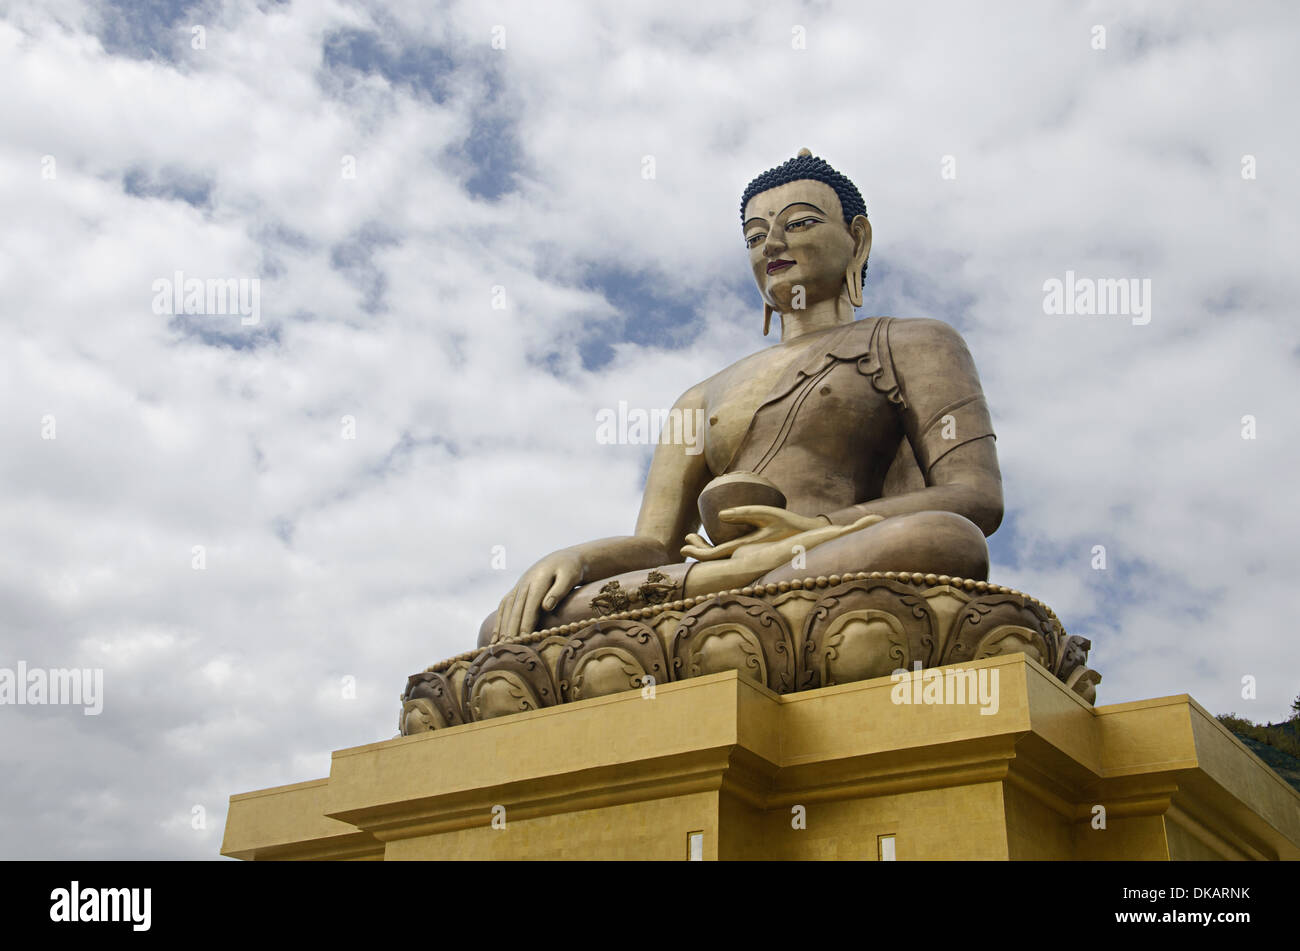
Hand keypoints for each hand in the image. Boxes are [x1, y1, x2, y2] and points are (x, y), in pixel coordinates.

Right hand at [493, 550, 582, 641]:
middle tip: (508, 649)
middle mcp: (525, 584)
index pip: (530, 606)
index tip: (523, 639)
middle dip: (511, 629)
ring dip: (502, 627)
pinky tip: (495, 637)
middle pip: (516, 610)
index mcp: (538, 581)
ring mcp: (519, 586)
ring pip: (507, 609)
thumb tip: (546, 606)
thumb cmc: (570, 569)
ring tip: (498, 646)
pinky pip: (504, 606)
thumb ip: (559, 591)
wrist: (562, 558)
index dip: (526, 623)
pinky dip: (499, 622)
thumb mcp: (569, 576)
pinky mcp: (516, 590)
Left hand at [680, 505, 829, 560]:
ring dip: (707, 548)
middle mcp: (745, 556)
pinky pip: (731, 550)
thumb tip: (720, 515)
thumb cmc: (789, 524)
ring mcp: (749, 555)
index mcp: (745, 550)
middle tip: (686, 541)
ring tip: (694, 538)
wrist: (810, 538)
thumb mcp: (766, 514)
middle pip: (715, 558)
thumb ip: (743, 513)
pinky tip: (716, 537)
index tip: (683, 547)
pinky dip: (719, 546)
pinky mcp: (754, 551)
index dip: (697, 553)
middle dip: (698, 551)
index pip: (715, 556)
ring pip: (722, 555)